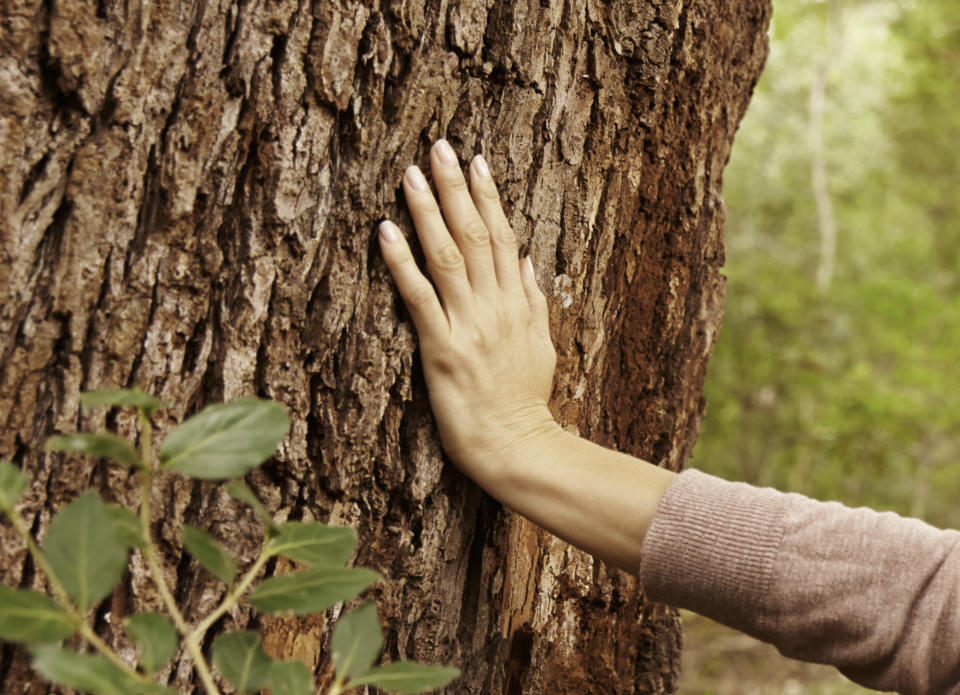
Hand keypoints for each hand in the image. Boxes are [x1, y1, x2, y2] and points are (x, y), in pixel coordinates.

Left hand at [376, 139, 560, 479]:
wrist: (517, 448)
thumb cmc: (525, 404)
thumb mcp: (542, 348)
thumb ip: (534, 302)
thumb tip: (528, 262)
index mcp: (518, 305)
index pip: (505, 238)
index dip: (490, 198)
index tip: (477, 162)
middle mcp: (495, 308)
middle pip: (476, 235)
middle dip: (456, 189)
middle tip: (440, 148)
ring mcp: (468, 326)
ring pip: (447, 256)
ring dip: (428, 211)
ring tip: (410, 175)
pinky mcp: (441, 349)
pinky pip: (418, 297)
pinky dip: (402, 261)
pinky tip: (386, 231)